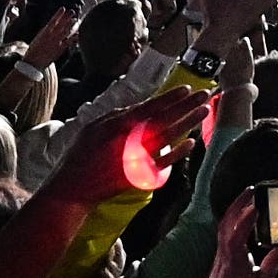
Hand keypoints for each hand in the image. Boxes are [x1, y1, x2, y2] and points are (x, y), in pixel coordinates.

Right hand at [43, 82, 212, 209]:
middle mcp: (127, 138)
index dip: (169, 98)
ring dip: (187, 123)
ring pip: (167, 136)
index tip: (186, 89)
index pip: (148, 107)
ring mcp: (134, 156)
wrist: (73, 188)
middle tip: (205, 94)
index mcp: (115, 124)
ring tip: (204, 111)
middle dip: (186, 105)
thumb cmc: (81, 156)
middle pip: (163, 118)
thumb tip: (141, 107)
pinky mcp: (137, 174)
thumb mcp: (93, 128)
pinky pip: (163, 162)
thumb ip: (117, 116)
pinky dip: (177, 152)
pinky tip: (191, 143)